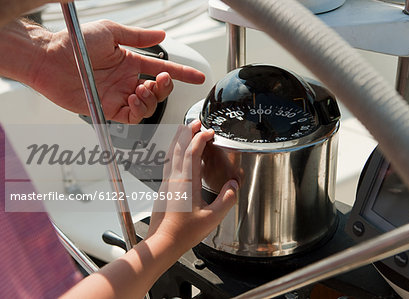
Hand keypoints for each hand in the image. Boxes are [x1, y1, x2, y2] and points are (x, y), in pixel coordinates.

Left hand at [30, 20, 204, 122]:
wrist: (51, 58)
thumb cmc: (76, 42)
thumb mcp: (112, 32)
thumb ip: (138, 37)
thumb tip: (161, 35)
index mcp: (130, 63)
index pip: (162, 70)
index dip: (182, 73)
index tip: (197, 76)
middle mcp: (126, 81)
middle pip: (158, 91)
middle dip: (165, 87)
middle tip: (160, 79)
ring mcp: (118, 96)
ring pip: (147, 106)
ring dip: (150, 99)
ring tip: (141, 89)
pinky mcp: (108, 109)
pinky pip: (131, 117)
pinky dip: (138, 110)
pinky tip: (133, 98)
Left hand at [147, 120, 238, 253]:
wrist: (162, 242)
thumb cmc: (183, 233)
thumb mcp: (212, 218)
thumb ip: (226, 200)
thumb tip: (233, 186)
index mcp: (186, 181)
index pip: (192, 150)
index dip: (201, 137)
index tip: (210, 132)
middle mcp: (174, 178)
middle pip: (178, 146)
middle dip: (187, 131)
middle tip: (197, 123)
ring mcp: (166, 182)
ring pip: (171, 153)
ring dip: (179, 140)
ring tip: (186, 132)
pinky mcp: (163, 189)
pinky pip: (169, 163)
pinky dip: (175, 152)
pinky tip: (179, 156)